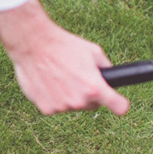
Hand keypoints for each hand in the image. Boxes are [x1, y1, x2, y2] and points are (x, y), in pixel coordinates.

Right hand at [0, 0, 129, 115]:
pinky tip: (48, 82)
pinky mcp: (46, 108)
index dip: (119, 104)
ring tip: (59, 76)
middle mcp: (80, 101)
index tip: (118, 103)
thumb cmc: (63, 45)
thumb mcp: (93, 51)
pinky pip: (55, 106)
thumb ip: (105, 67)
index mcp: (95, 88)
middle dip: (87, 94)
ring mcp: (62, 107)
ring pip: (71, 105)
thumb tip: (109, 76)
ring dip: (68, 95)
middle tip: (76, 76)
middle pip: (91, 104)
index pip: (119, 107)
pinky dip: (52, 97)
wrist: (33, 45)